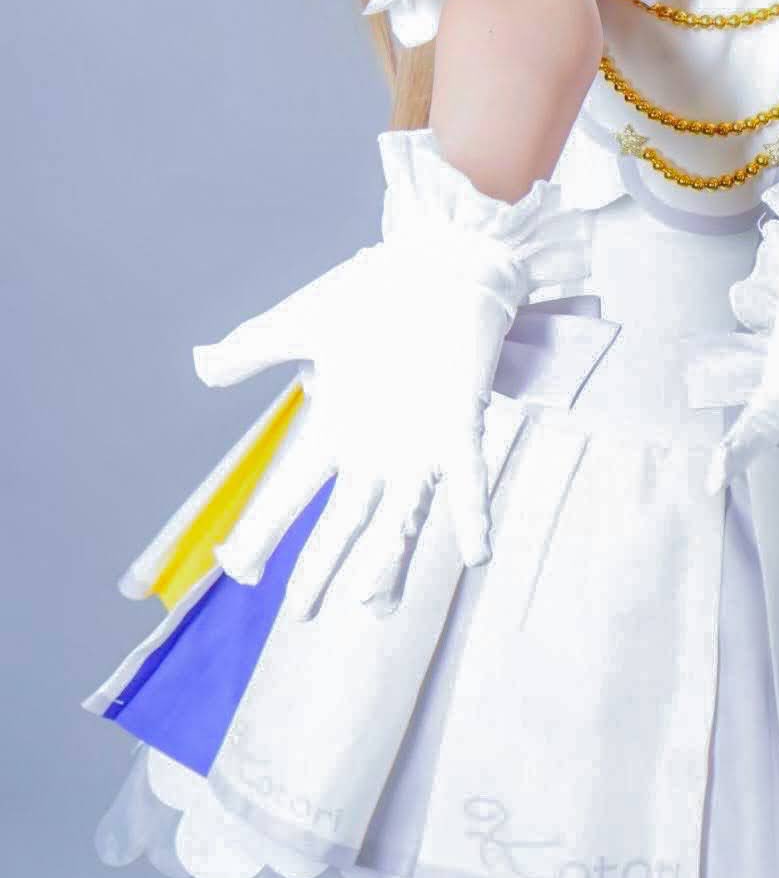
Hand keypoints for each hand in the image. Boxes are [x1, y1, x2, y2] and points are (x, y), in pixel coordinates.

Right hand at [191, 131, 590, 620]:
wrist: (443, 260)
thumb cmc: (378, 292)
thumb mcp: (306, 321)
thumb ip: (255, 346)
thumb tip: (202, 366)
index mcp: (337, 426)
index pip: (290, 489)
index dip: (263, 529)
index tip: (236, 569)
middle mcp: (376, 447)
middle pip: (344, 520)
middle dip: (321, 566)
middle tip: (301, 617)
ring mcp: (421, 442)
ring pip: (404, 514)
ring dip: (390, 559)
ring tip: (374, 605)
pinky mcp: (462, 423)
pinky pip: (469, 478)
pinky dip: (472, 514)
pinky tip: (477, 554)